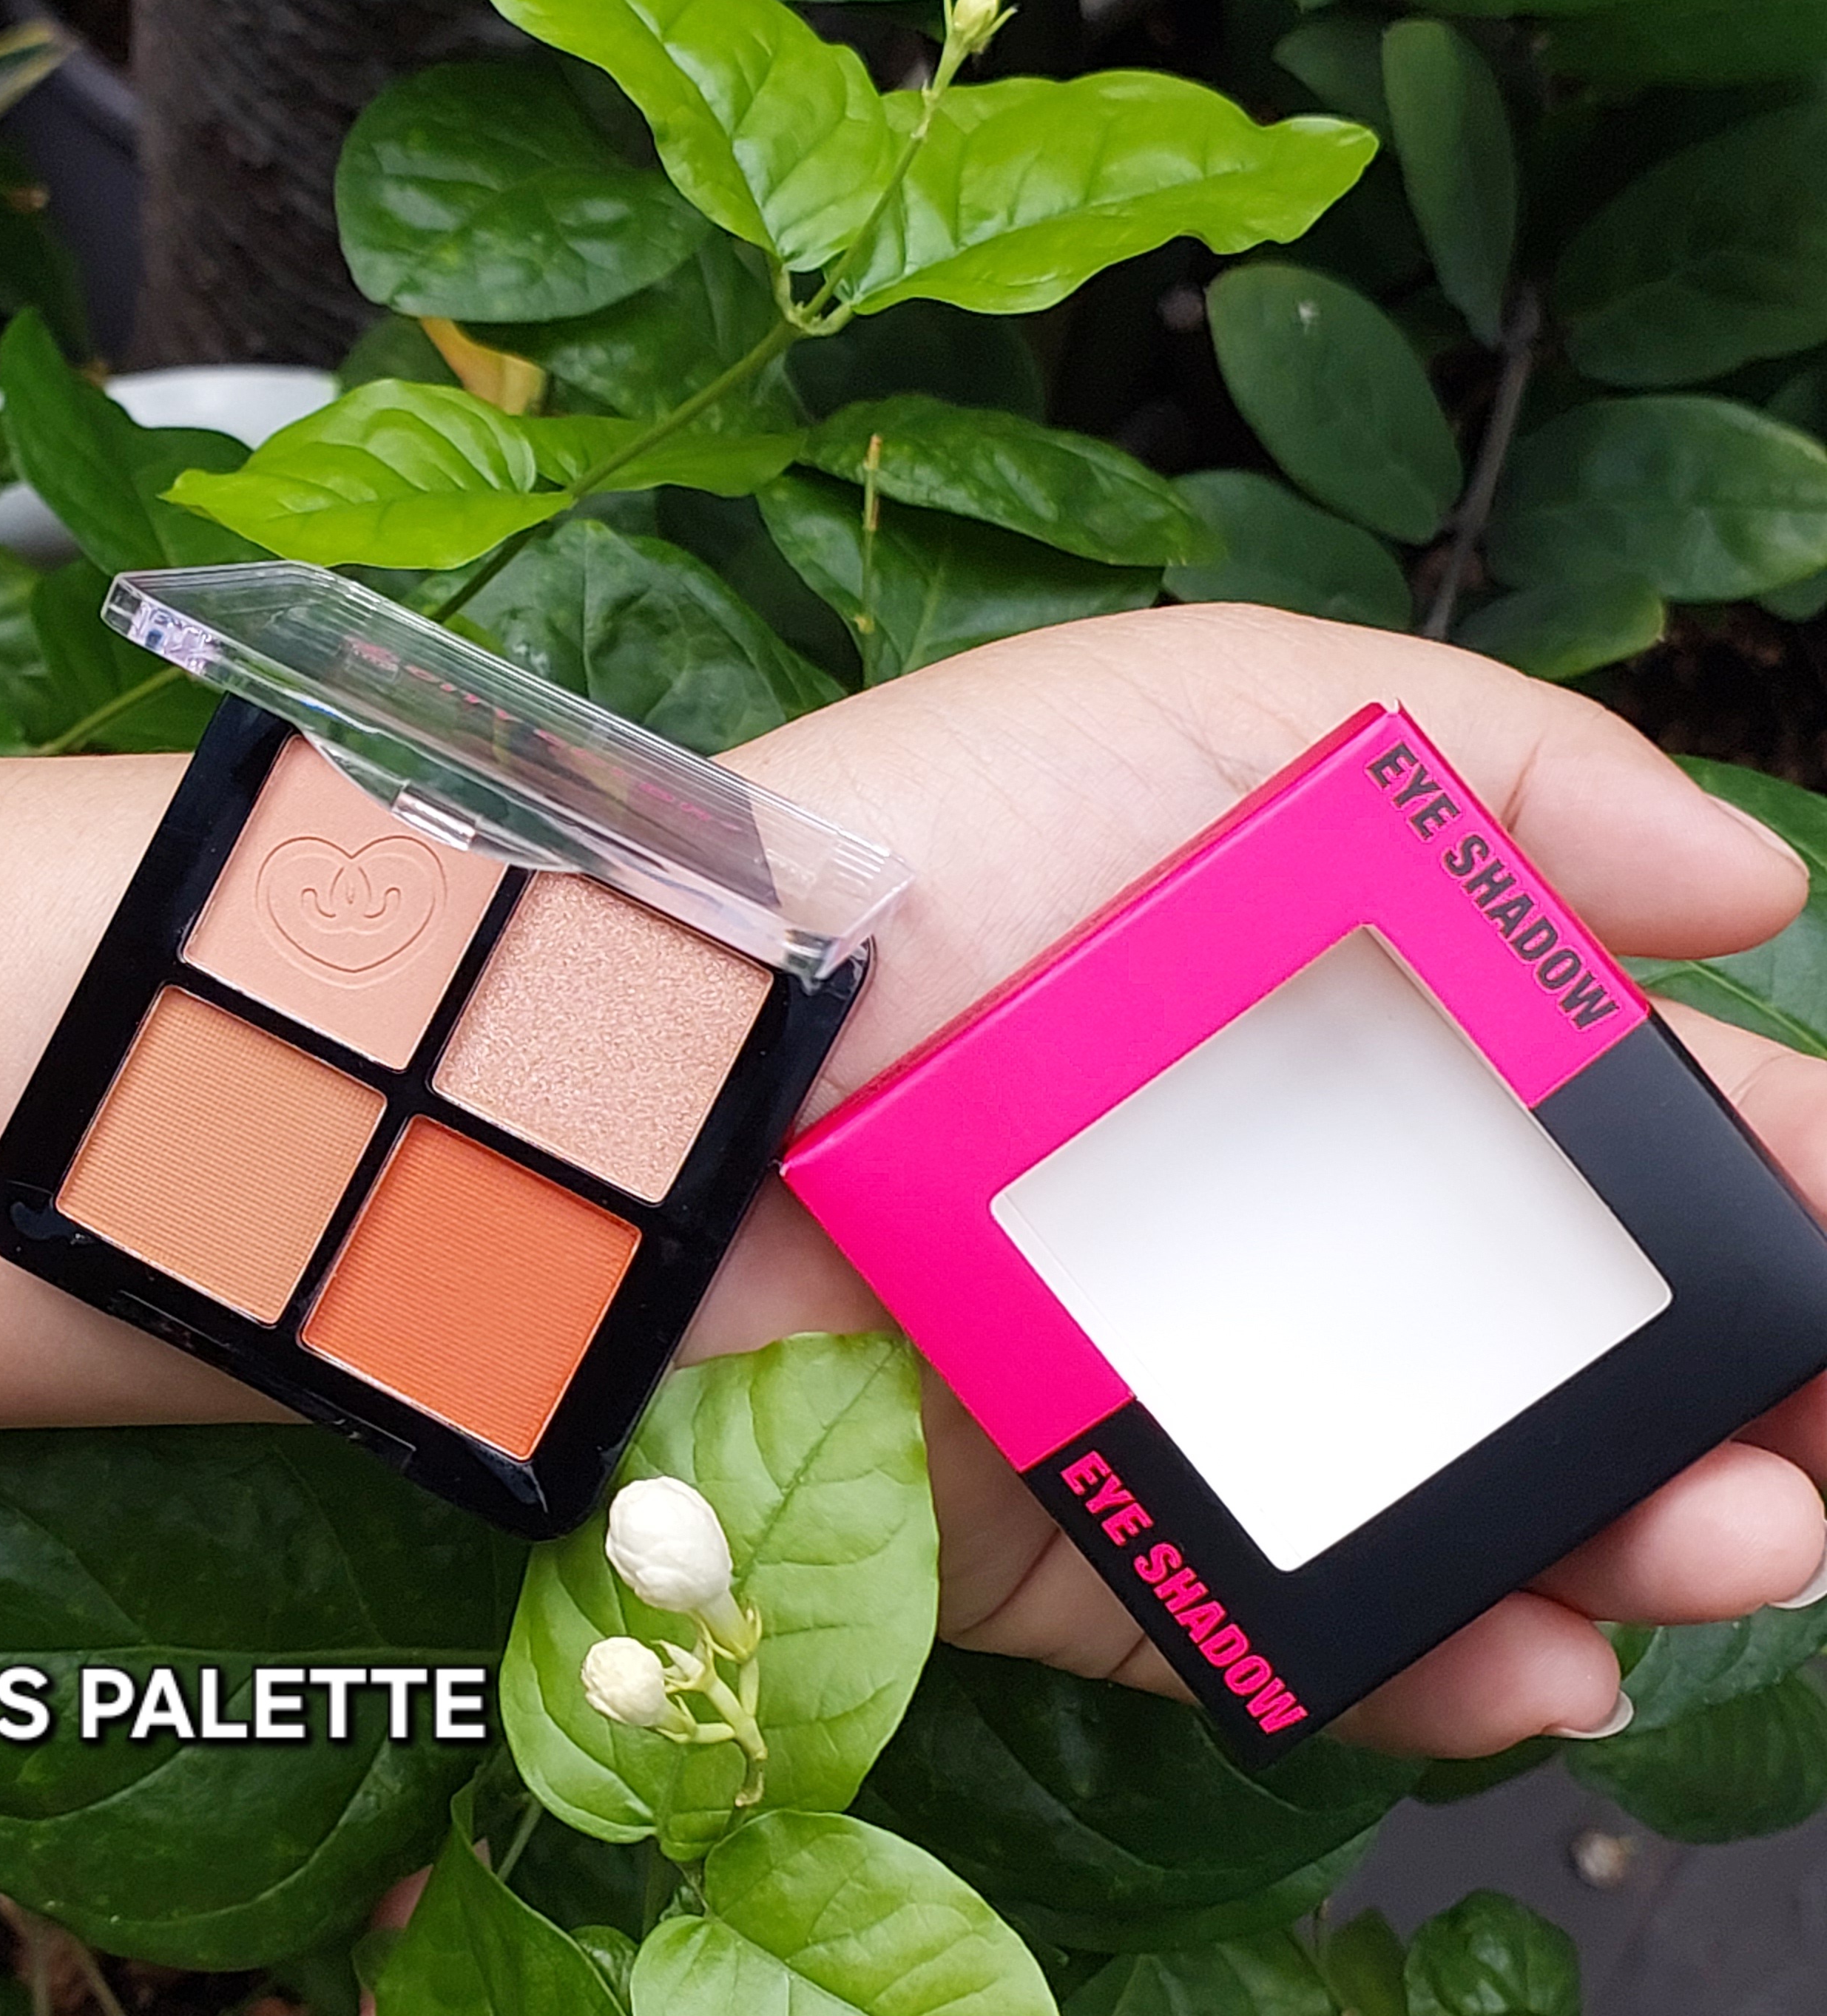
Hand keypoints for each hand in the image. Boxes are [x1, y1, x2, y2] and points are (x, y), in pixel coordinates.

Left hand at [690, 602, 1826, 1757]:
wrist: (675, 1062)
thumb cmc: (933, 853)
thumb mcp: (1207, 715)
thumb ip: (1495, 770)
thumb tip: (1760, 885)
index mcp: (1334, 1036)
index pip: (1607, 1122)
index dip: (1762, 1178)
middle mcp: (1277, 1222)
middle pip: (1566, 1339)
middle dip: (1740, 1391)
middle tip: (1821, 1441)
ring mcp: (1183, 1391)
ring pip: (1466, 1506)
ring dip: (1640, 1541)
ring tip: (1738, 1540)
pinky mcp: (1072, 1533)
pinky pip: (1276, 1633)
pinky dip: (1429, 1672)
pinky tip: (1544, 1660)